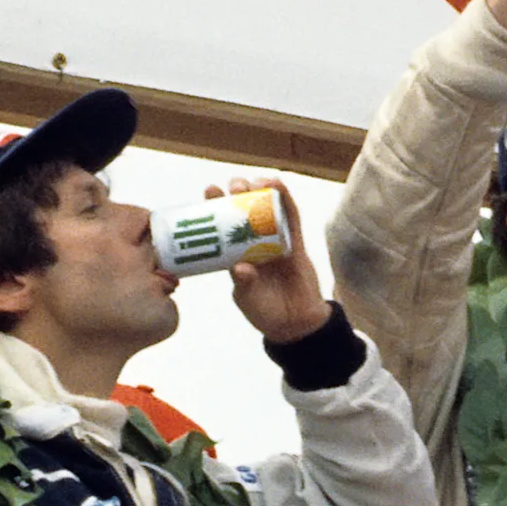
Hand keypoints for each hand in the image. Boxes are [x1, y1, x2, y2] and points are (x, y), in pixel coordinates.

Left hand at [207, 175, 329, 342]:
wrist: (296, 323)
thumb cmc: (266, 311)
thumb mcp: (247, 299)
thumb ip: (244, 283)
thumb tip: (240, 267)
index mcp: (236, 253)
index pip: (223, 224)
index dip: (216, 205)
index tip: (210, 190)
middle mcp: (254, 242)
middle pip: (244, 209)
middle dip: (239, 193)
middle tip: (234, 186)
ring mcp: (275, 239)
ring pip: (267, 207)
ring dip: (261, 190)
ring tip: (254, 182)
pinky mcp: (295, 241)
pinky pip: (291, 217)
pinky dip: (285, 199)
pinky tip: (277, 184)